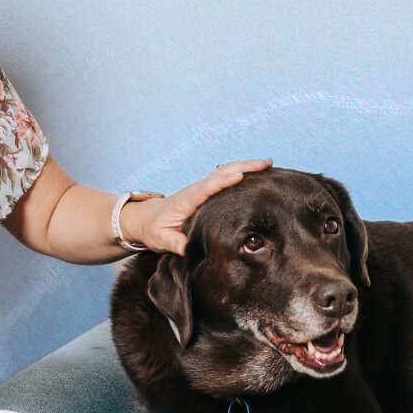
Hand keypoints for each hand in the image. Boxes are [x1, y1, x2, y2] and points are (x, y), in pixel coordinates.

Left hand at [125, 159, 271, 254]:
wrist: (144, 219)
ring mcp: (201, 189)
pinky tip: (255, 174)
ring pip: (225, 172)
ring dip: (246, 166)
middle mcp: (196, 190)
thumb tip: (187, 248)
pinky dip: (240, 172)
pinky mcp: (205, 192)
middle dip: (245, 166)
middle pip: (222, 173)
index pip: (207, 188)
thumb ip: (174, 243)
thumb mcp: (161, 239)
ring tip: (268, 164)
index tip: (241, 176)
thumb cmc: (153, 229)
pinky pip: (224, 178)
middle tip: (267, 163)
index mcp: (187, 200)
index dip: (224, 181)